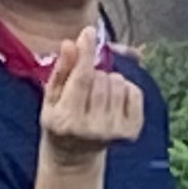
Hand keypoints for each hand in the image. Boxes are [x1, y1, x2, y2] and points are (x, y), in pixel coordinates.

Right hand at [37, 25, 143, 162]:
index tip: (88, 32)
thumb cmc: (60, 120)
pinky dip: (125, 89)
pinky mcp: (132, 132)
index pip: (81, 79)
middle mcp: (93, 128)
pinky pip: (135, 91)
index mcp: (67, 120)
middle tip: (85, 88)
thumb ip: (61, 70)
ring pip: (118, 82)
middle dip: (93, 73)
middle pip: (101, 78)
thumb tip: (71, 43)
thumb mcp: (51, 97)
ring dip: (108, 81)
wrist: (75, 156)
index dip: (85, 53)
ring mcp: (114, 131)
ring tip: (97, 96)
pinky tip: (112, 101)